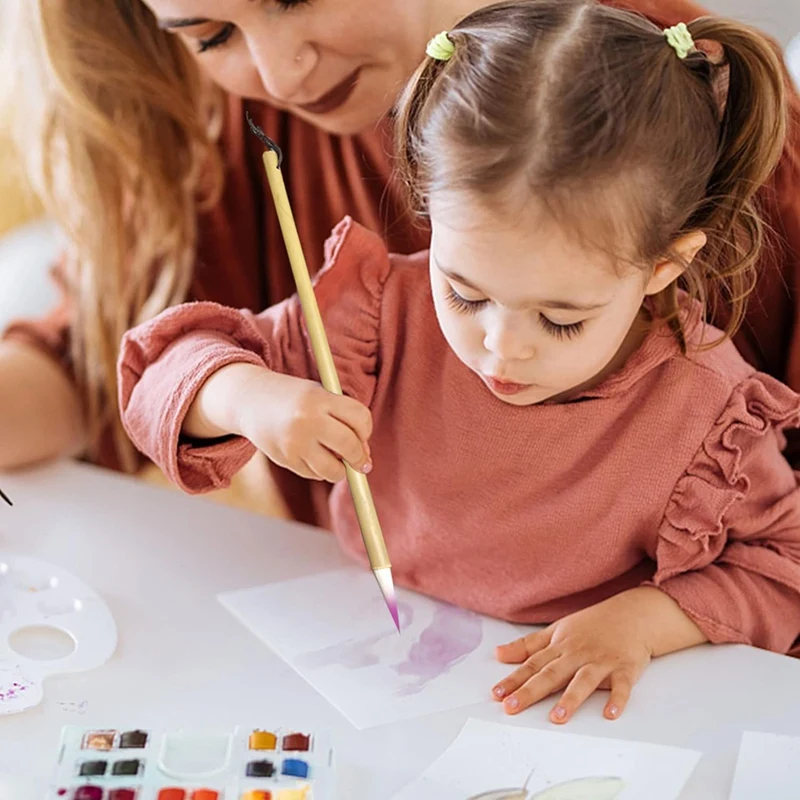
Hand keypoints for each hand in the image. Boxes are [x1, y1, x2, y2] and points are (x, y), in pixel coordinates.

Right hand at [236, 368, 373, 482]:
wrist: (250, 400)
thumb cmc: (295, 399)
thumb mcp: (319, 395)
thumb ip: (344, 420)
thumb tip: (365, 460)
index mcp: (319, 398)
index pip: (360, 417)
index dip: (366, 430)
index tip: (363, 434)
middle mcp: (307, 420)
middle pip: (350, 445)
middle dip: (359, 457)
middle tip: (360, 460)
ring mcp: (294, 442)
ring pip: (334, 469)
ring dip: (341, 470)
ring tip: (336, 459)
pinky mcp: (285, 459)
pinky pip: (315, 475)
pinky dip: (320, 470)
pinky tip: (312, 456)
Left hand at [491, 587, 705, 723]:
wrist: (633, 614)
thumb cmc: (592, 625)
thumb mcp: (556, 630)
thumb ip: (527, 645)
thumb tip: (498, 654)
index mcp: (560, 646)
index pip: (532, 665)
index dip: (513, 679)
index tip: (496, 695)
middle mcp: (577, 653)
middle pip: (551, 674)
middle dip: (530, 691)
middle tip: (512, 707)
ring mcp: (601, 661)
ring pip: (583, 680)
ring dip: (570, 699)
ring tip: (557, 717)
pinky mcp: (625, 668)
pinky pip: (622, 686)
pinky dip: (617, 699)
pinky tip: (610, 713)